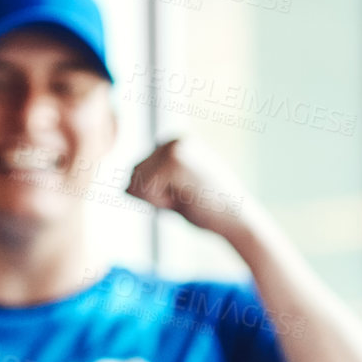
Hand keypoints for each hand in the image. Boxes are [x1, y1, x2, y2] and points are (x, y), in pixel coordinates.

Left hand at [126, 137, 250, 235]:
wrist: (239, 222)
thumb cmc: (210, 212)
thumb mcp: (176, 193)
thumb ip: (152, 185)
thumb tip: (122, 188)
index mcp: (176, 142)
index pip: (138, 172)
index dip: (158, 195)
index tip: (187, 196)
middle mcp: (173, 138)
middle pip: (133, 175)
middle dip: (155, 197)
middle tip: (188, 199)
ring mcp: (173, 147)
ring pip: (136, 183)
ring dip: (157, 201)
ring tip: (188, 198)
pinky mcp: (173, 161)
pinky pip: (144, 191)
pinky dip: (161, 204)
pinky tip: (187, 199)